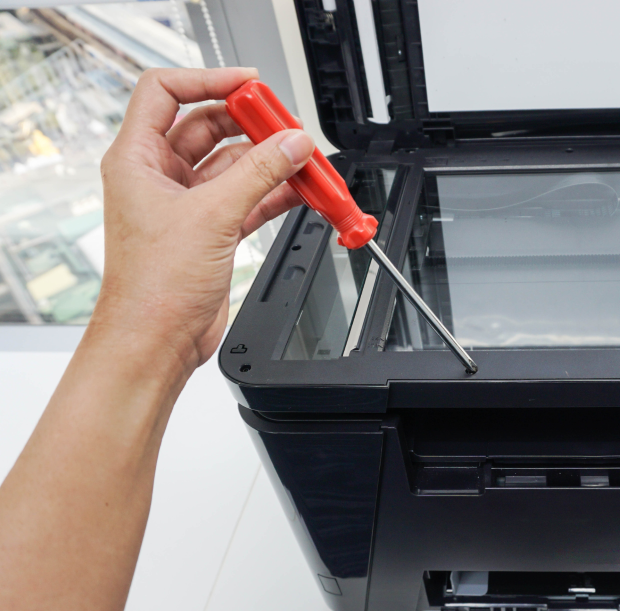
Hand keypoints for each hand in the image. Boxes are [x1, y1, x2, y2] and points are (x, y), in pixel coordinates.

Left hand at [94, 67, 312, 373]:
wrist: (157, 340)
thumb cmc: (151, 287)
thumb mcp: (211, 216)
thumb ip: (258, 175)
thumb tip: (291, 145)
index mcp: (137, 159)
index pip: (167, 93)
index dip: (209, 80)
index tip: (250, 86)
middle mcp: (159, 177)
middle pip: (208, 127)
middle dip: (251, 125)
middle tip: (286, 126)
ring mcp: (187, 204)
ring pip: (234, 165)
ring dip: (270, 162)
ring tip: (303, 160)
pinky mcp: (211, 230)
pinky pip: (248, 197)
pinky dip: (275, 193)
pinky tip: (300, 190)